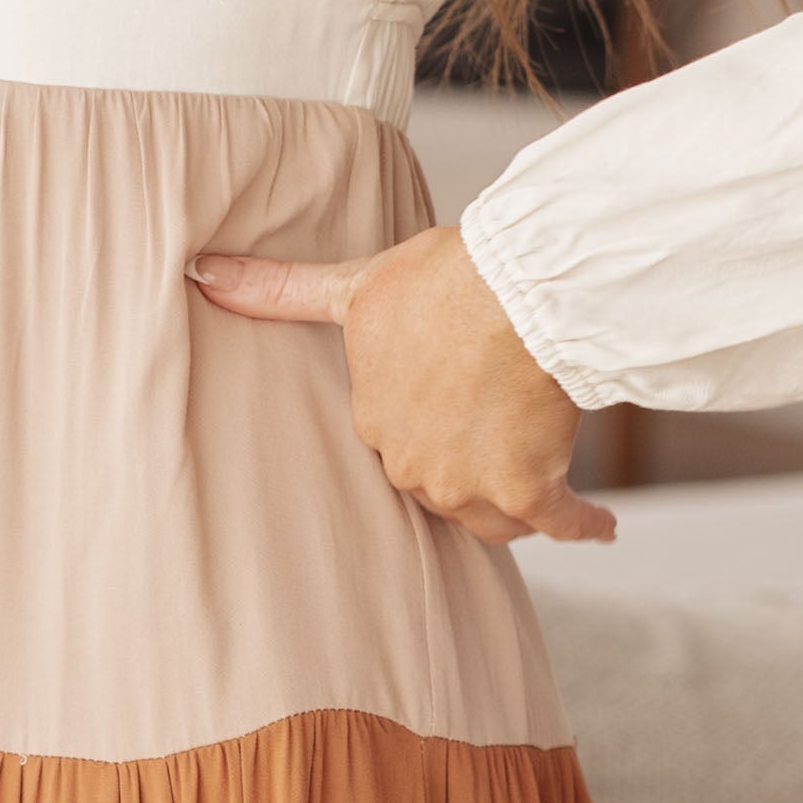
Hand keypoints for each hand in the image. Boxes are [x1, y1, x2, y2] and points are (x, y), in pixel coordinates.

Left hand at [190, 223, 615, 545]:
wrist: (513, 293)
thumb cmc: (441, 279)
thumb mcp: (355, 284)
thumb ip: (281, 292)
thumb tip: (199, 274)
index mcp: (376, 419)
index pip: (398, 442)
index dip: (427, 427)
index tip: (447, 418)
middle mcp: (414, 463)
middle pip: (441, 485)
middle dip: (465, 471)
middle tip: (494, 452)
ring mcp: (470, 483)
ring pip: (492, 515)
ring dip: (514, 506)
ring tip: (539, 493)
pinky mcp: (528, 490)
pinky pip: (558, 524)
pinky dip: (583, 527)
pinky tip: (603, 528)